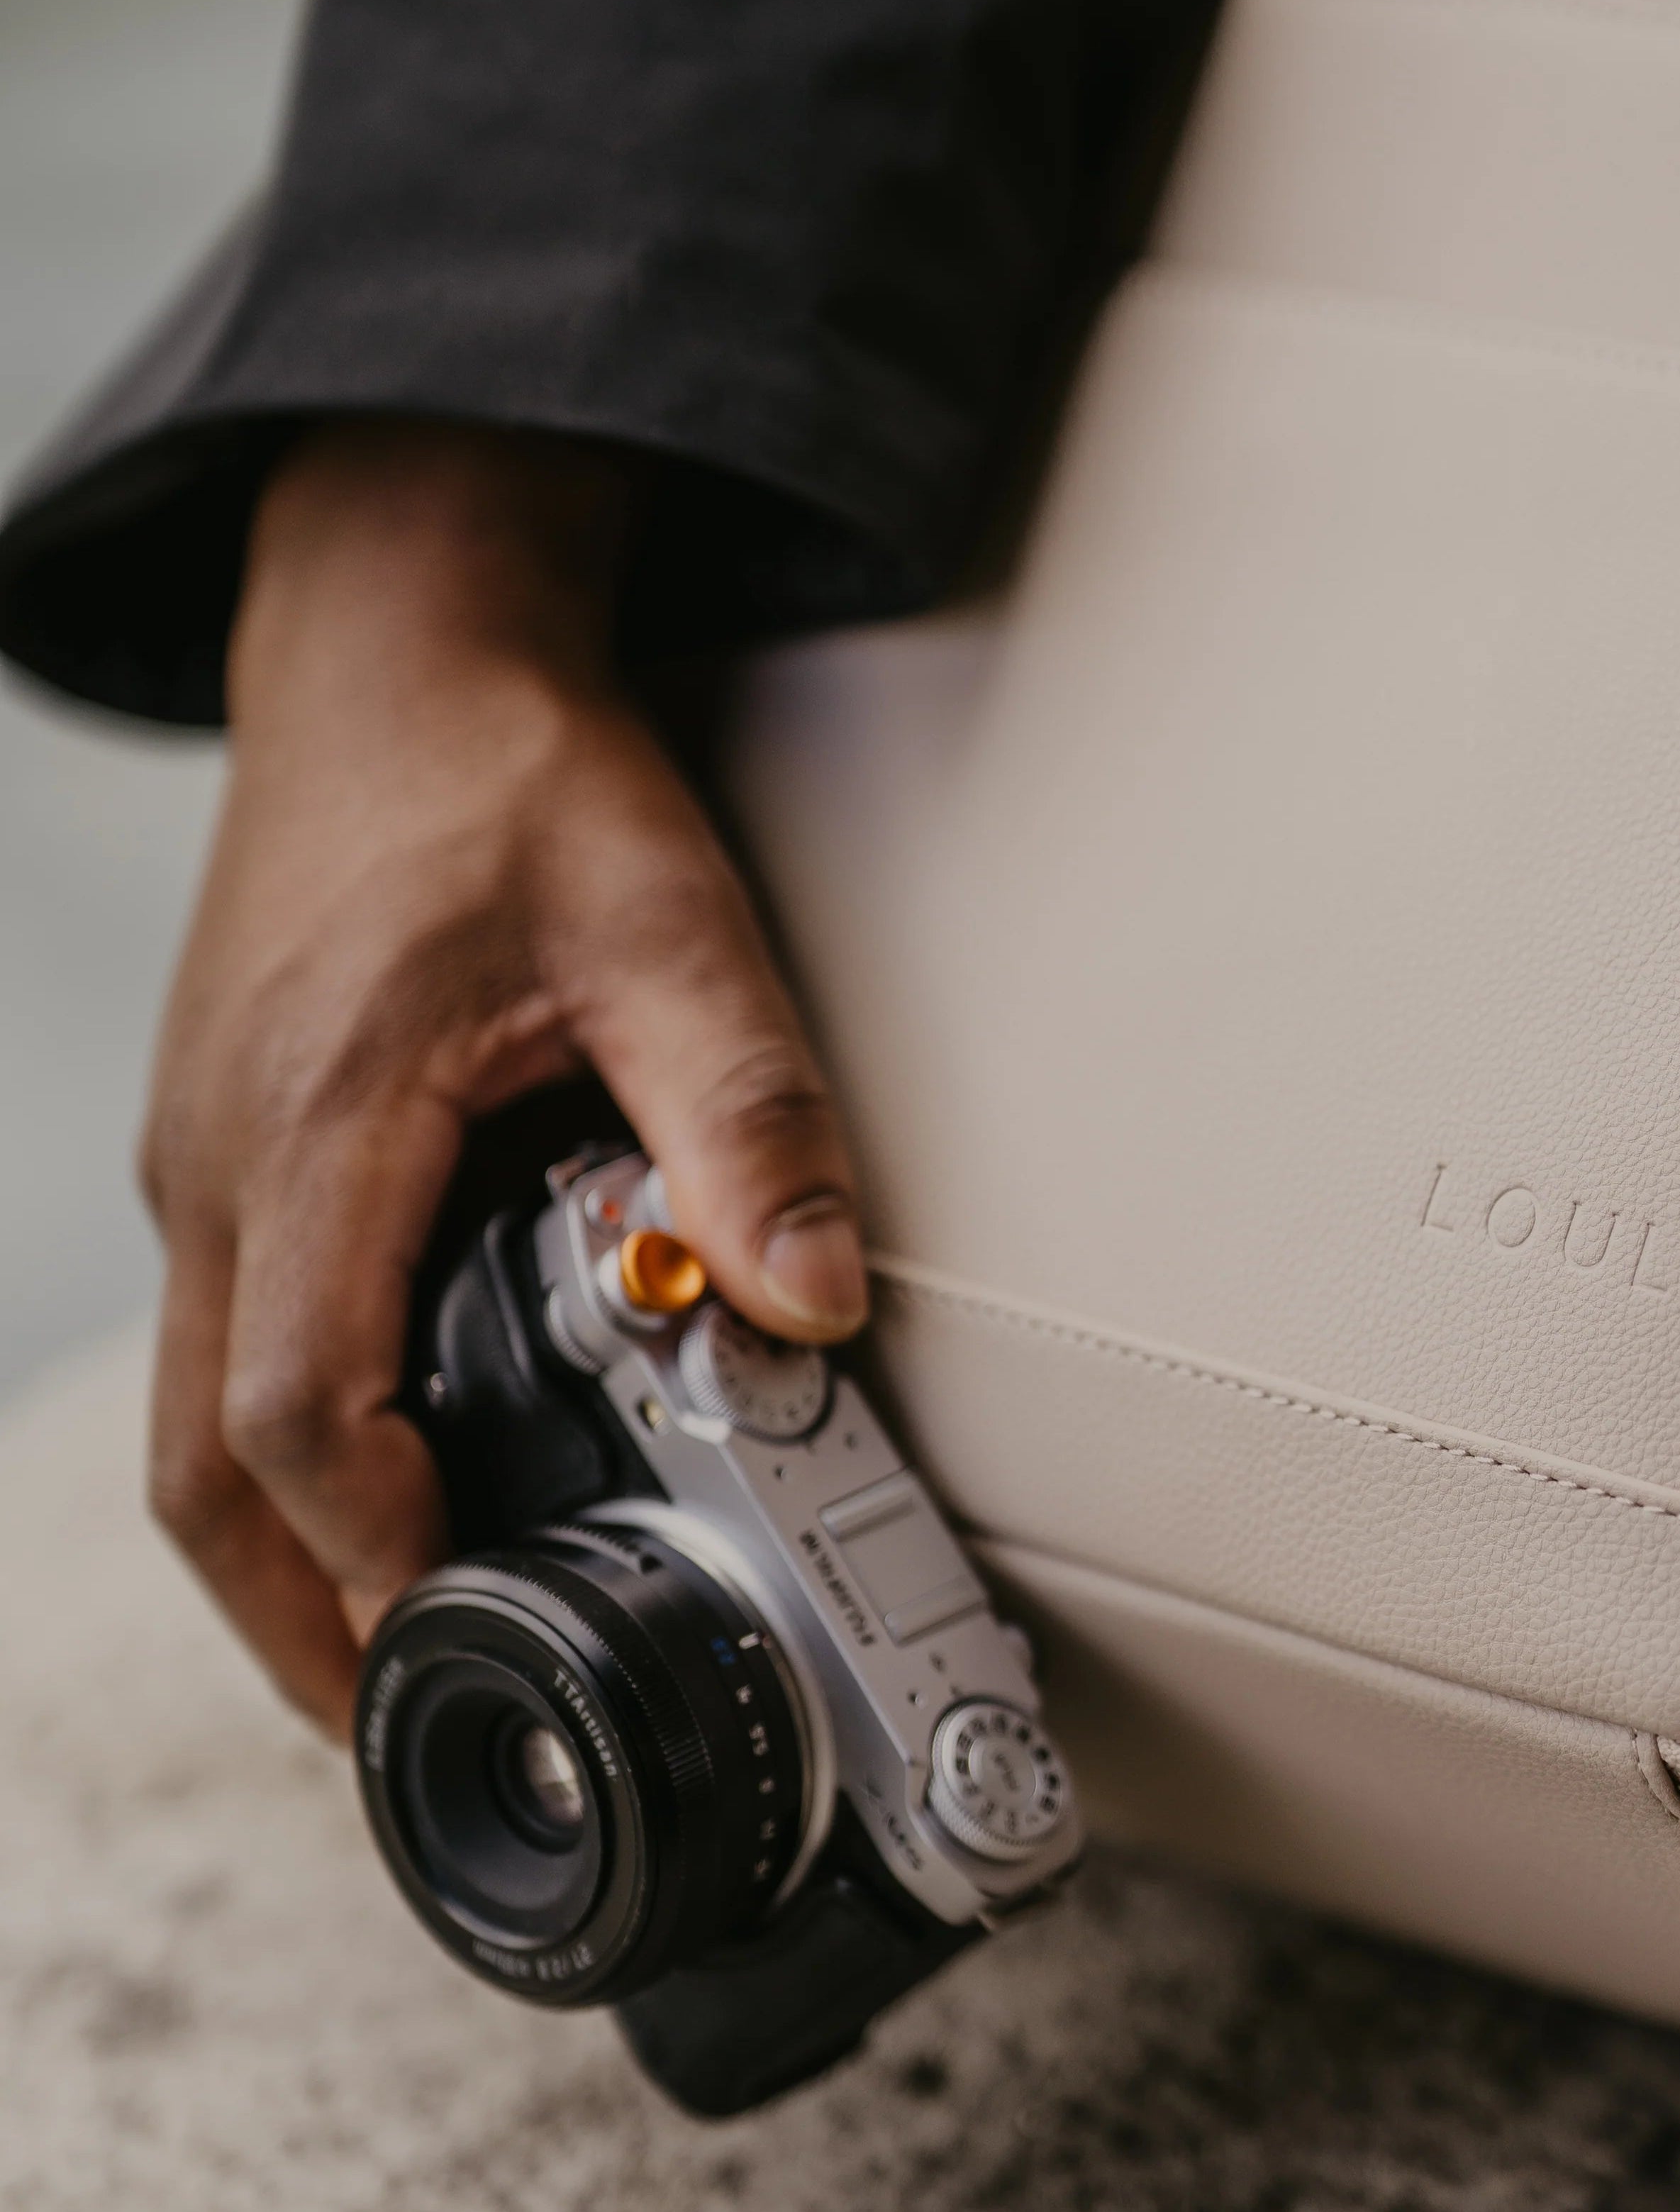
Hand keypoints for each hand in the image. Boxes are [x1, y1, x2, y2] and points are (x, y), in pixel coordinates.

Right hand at [141, 417, 864, 1736]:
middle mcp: (222, 1156)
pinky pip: (222, 1328)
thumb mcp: (668, 926)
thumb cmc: (511, 769)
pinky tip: (377, 1466)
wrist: (396, 643)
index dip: (371, 1550)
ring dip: (275, 1543)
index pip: (298, 1409)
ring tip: (390, 1631)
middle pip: (199, 1462)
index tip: (462, 1635)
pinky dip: (279, 1440)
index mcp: (315, 1119)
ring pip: (190, 1409)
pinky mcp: (232, 1130)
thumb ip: (746, 1117)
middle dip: (292, 1610)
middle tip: (404, 1709)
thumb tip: (815, 1298)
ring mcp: (204, 1147)